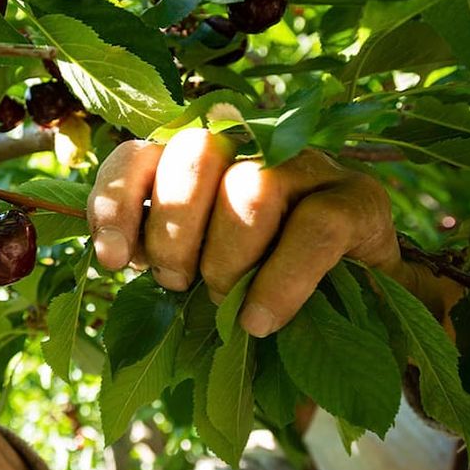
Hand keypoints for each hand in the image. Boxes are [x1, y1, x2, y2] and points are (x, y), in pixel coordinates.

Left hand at [87, 129, 459, 336]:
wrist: (360, 298)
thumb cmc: (257, 282)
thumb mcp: (196, 270)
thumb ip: (159, 254)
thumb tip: (110, 258)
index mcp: (197, 165)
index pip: (140, 154)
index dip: (116, 201)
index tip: (113, 260)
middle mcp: (249, 149)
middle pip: (193, 154)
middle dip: (173, 231)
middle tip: (178, 282)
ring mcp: (306, 166)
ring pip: (251, 187)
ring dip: (227, 258)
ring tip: (225, 301)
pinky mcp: (357, 197)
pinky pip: (314, 228)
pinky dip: (280, 282)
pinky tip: (260, 319)